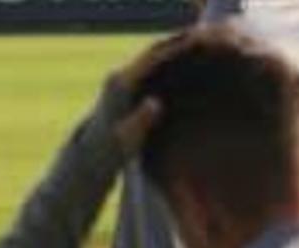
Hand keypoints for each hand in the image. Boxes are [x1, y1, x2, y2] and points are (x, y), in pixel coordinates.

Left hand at [105, 34, 195, 154]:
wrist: (91, 152)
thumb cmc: (111, 149)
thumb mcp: (126, 137)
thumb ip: (141, 120)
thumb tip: (155, 103)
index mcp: (121, 83)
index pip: (152, 57)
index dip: (175, 48)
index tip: (199, 45)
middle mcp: (120, 76)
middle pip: (154, 52)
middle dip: (178, 46)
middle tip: (207, 45)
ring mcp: (122, 79)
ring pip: (152, 58)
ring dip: (174, 52)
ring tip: (203, 52)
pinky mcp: (126, 85)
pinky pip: (150, 67)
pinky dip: (168, 62)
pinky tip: (188, 67)